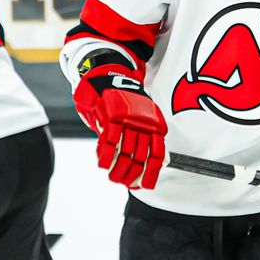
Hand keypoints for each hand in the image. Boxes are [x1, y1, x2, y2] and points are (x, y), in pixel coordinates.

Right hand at [74, 64, 166, 188]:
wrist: (111, 73)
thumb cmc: (125, 101)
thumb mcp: (142, 116)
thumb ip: (145, 138)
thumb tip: (149, 164)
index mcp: (155, 124)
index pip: (157, 154)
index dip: (150, 173)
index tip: (144, 185)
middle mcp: (144, 122)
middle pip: (139, 156)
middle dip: (130, 174)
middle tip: (122, 182)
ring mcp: (128, 118)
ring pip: (124, 151)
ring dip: (118, 168)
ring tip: (112, 177)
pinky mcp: (111, 114)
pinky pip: (109, 140)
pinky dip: (105, 155)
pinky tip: (102, 164)